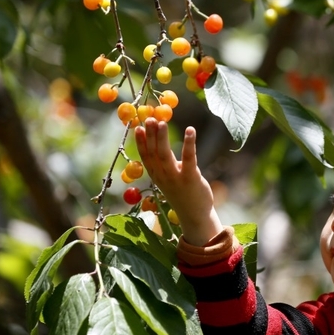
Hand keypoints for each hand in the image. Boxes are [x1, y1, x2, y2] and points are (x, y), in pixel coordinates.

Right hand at [135, 118, 222, 245]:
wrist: (195, 216)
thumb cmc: (182, 194)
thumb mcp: (168, 179)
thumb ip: (164, 163)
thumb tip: (159, 142)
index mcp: (156, 176)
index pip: (145, 156)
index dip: (141, 141)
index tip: (138, 126)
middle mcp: (162, 176)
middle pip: (153, 153)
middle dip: (151, 135)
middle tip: (150, 118)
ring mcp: (175, 178)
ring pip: (165, 155)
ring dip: (162, 138)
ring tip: (162, 122)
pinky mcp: (191, 178)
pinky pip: (189, 158)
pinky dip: (189, 143)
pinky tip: (191, 130)